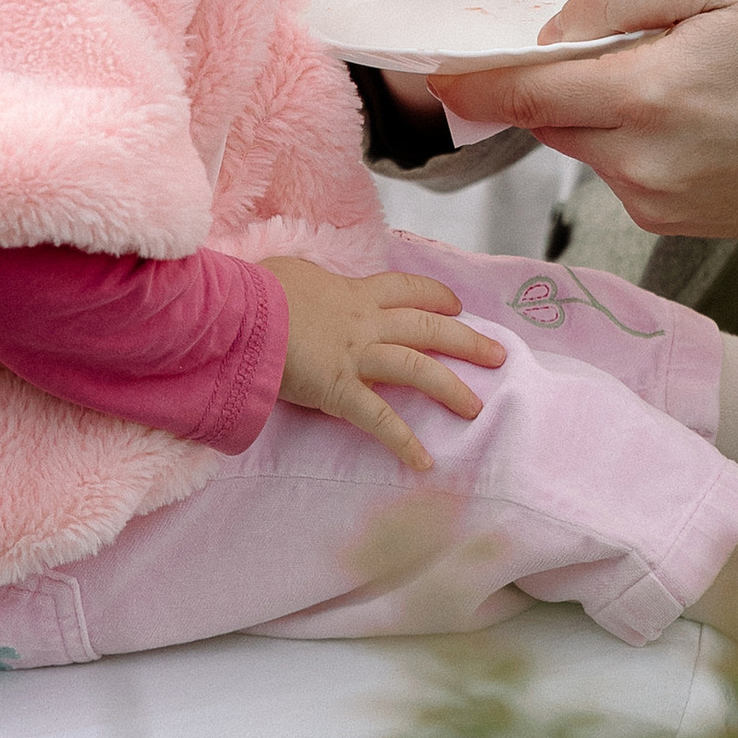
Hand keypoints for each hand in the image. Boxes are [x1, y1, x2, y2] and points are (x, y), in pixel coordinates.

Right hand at [262, 257, 506, 471]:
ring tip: (476, 409)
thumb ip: (310, 285)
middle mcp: (364, 321)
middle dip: (466, 341)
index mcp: (353, 293)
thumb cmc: (256, 290)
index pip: (405, 290)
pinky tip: (423, 463)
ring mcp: (355, 355)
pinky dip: (402, 442)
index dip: (435, 297)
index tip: (455, 306)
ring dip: (450, 389)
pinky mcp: (338, 388)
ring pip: (417, 368)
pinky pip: (378, 419)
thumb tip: (305, 288)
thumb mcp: (290, 274)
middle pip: (427, 327)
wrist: (240, 312)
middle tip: (497, 355)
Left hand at [428, 0, 737, 236]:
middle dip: (553, 81)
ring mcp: (659, 205)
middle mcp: (645, 166)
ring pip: (584, 147)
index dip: (471, 78)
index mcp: (649, 98)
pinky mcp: (675, 224)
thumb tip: (547, 29)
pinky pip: (620, 175)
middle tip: (606, 44)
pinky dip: (632, 143)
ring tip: (670, 79)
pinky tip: (693, 121)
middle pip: (549, 120)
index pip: (525, 93)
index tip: (432, 67)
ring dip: (598, 112)